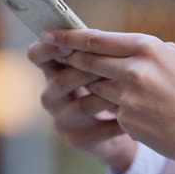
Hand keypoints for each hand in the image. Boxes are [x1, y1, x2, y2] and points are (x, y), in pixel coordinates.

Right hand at [27, 35, 136, 173]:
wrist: (121, 125)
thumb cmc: (108, 86)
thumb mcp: (98, 65)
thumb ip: (92, 52)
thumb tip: (97, 34)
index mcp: (53, 70)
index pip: (37, 55)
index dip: (47, 47)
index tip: (66, 42)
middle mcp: (51, 96)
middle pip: (62, 79)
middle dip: (89, 69)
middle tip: (114, 62)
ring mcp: (62, 119)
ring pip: (84, 103)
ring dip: (109, 93)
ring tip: (131, 85)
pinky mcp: (78, 139)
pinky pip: (101, 126)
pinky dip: (121, 117)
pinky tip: (137, 109)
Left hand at [45, 29, 174, 172]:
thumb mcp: (172, 57)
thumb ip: (140, 50)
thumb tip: (109, 46)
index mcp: (147, 48)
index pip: (96, 39)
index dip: (68, 37)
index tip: (50, 34)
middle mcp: (135, 70)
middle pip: (87, 61)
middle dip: (71, 58)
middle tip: (57, 54)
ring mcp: (129, 97)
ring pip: (94, 86)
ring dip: (98, 85)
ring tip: (121, 86)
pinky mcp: (128, 120)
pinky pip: (110, 109)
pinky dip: (116, 107)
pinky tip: (140, 109)